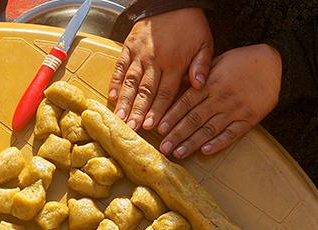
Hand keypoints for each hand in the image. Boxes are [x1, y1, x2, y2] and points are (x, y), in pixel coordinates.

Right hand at [110, 8, 212, 131]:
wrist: (173, 2)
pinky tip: (112, 96)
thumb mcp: (205, 43)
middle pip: (145, 91)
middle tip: (131, 128)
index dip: (157, 111)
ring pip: (130, 82)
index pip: (165, 93)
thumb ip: (202, 66)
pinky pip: (120, 66)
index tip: (151, 126)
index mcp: (174, 63)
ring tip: (119, 117)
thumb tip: (198, 86)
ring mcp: (139, 54)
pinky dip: (115, 81)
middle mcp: (155, 60)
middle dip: (138, 111)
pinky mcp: (129, 47)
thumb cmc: (190, 25)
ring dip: (124, 101)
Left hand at [158, 43, 281, 158]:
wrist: (275, 63)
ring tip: (178, 153)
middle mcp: (221, 97)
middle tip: (163, 148)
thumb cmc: (242, 61)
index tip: (159, 128)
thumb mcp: (217, 61)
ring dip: (193, 143)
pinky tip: (206, 151)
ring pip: (210, 129)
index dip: (172, 116)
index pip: (186, 102)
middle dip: (177, 135)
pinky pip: (232, 134)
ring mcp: (235, 109)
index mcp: (211, 82)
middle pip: (194, 119)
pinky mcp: (249, 119)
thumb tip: (177, 83)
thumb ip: (198, 74)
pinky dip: (219, 143)